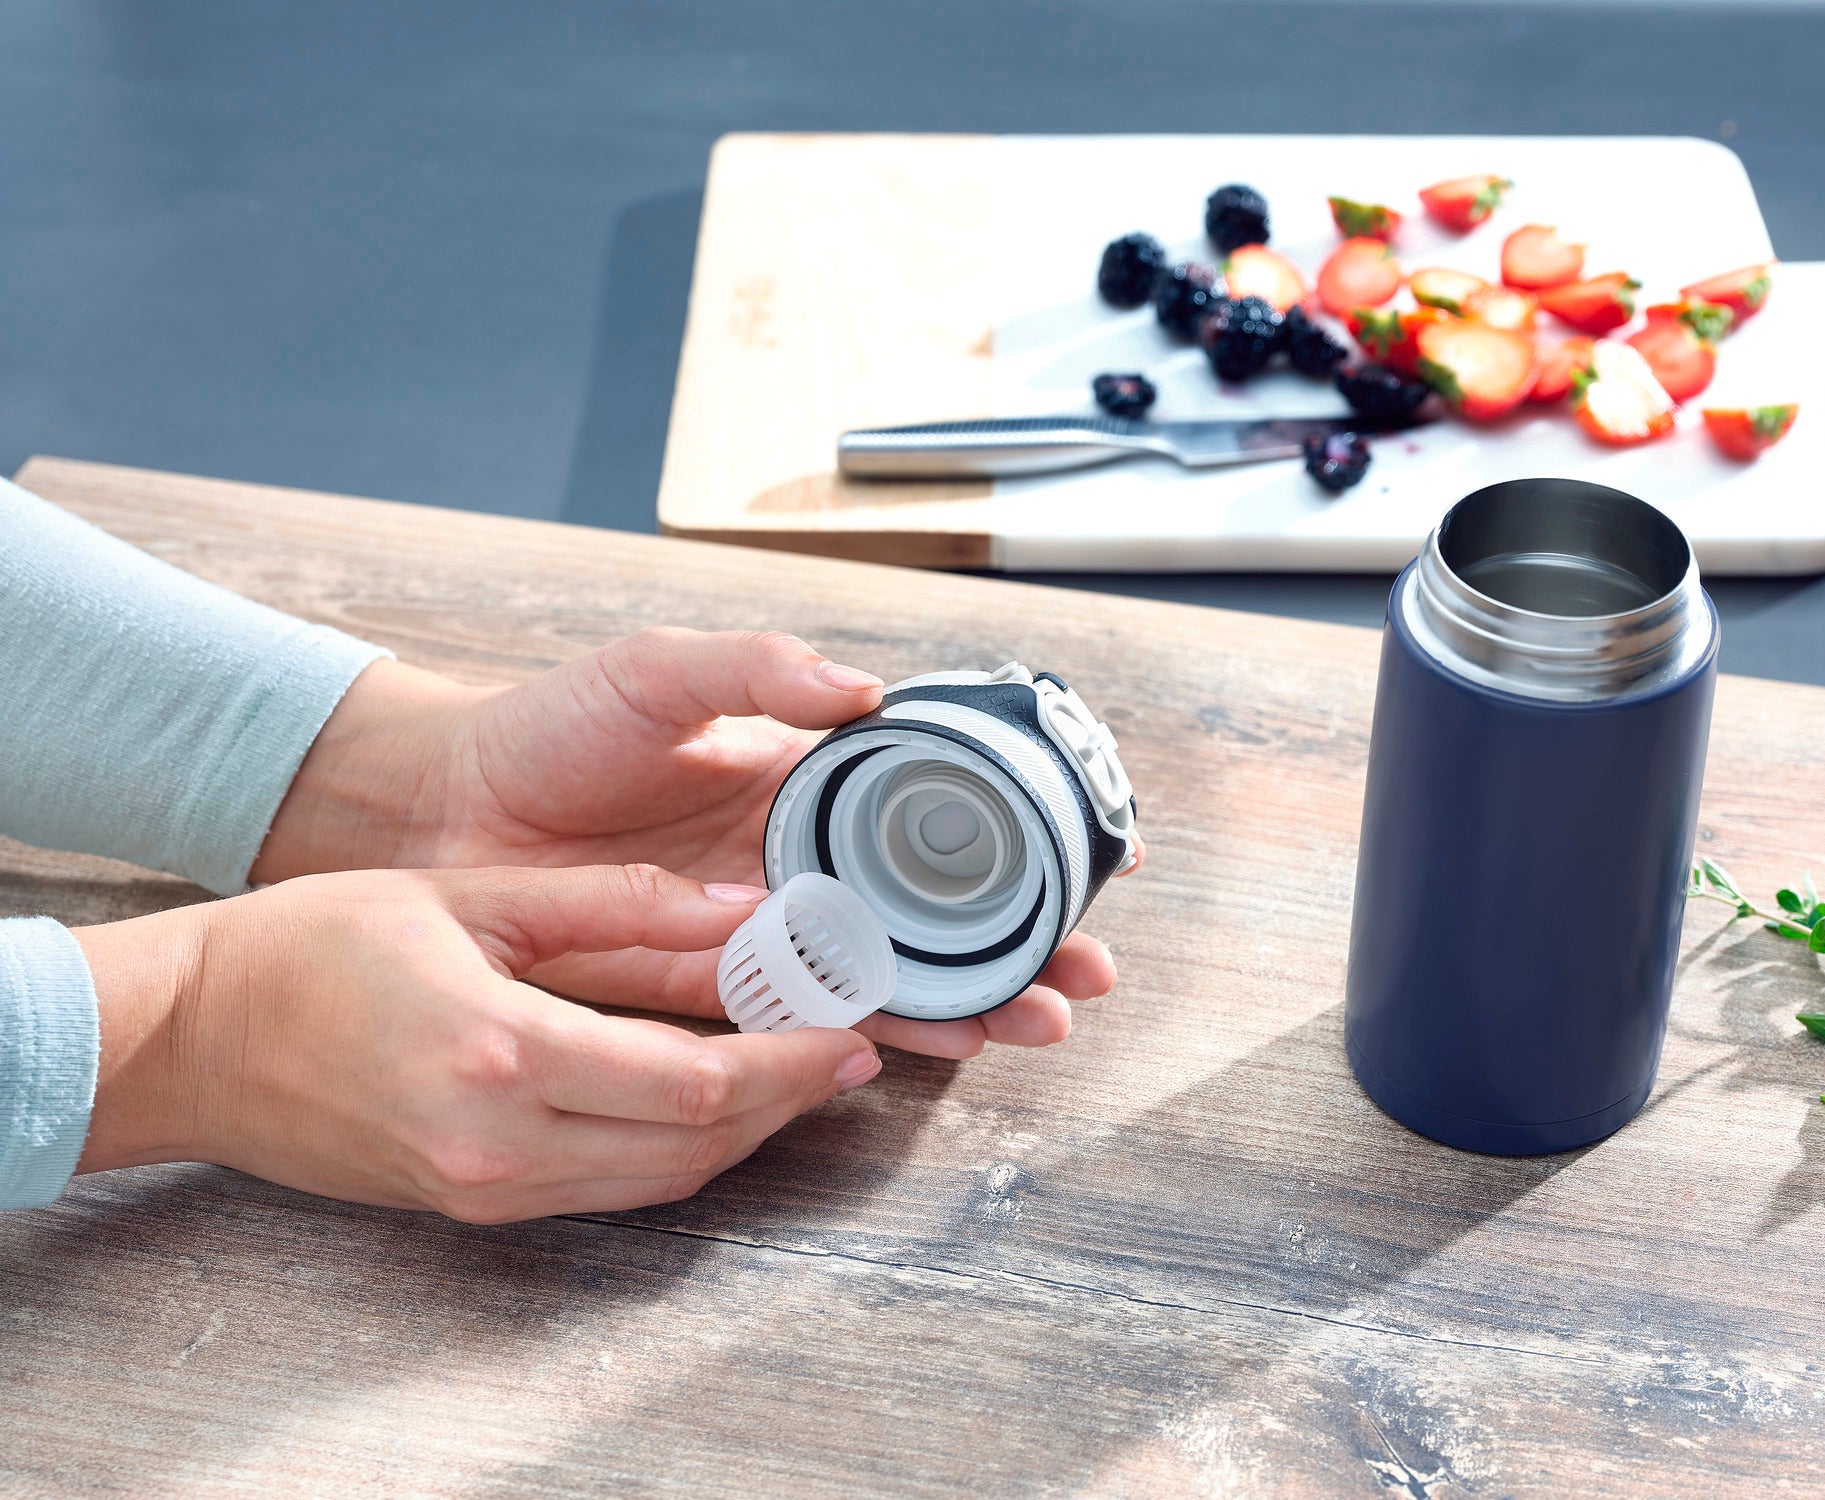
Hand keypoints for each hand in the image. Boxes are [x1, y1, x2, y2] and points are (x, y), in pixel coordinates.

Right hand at [72, 865, 880, 1220]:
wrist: (190, 1039)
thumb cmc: (312, 948)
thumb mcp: (472, 897)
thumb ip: (613, 904)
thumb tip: (734, 904)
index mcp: (501, 1053)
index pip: (692, 1083)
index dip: (789, 1063)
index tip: (850, 1029)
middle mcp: (498, 1144)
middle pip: (693, 1145)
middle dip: (789, 1102)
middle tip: (850, 1052)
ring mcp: (482, 1189)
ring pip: (659, 1181)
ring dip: (742, 1134)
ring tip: (799, 1074)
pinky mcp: (470, 1204)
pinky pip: (607, 1190)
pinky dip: (675, 1151)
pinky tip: (708, 1101)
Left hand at [254, 630, 1137, 1056]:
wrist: (439, 813)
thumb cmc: (546, 730)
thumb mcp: (655, 672)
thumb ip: (757, 671)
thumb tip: (864, 688)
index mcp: (799, 788)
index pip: (928, 818)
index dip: (1005, 839)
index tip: (1082, 854)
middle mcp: (794, 869)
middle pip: (929, 916)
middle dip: (1013, 944)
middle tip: (1083, 971)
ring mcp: (756, 936)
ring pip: (884, 978)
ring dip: (964, 1001)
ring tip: (1035, 1019)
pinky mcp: (704, 994)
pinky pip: (801, 1021)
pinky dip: (871, 1036)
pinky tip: (933, 1044)